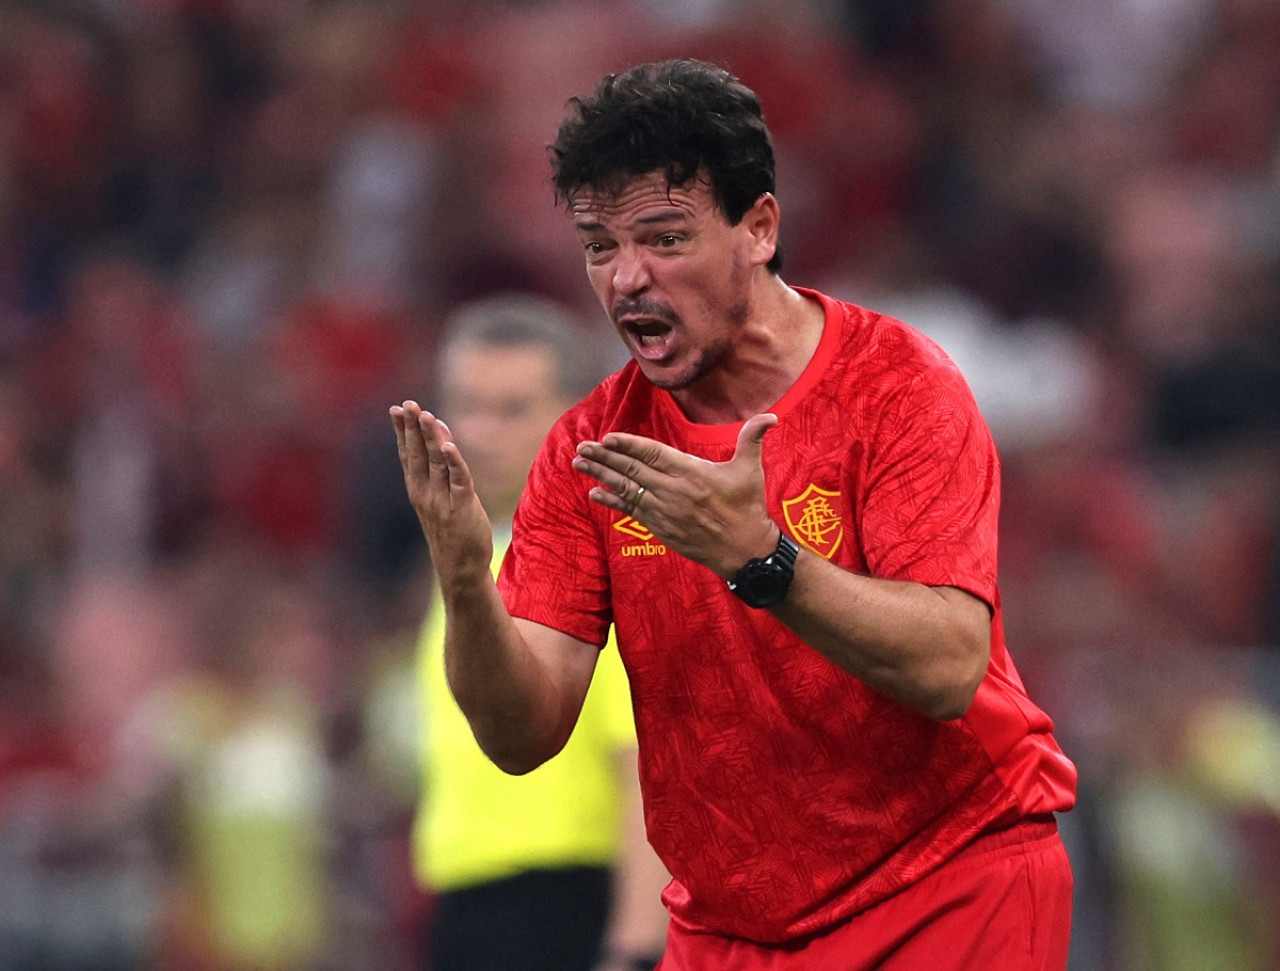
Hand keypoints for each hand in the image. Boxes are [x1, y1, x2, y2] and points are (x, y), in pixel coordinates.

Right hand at [390, 400, 492, 589]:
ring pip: (437, 462)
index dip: (402, 432)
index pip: (408, 455)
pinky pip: (458, 479)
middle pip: (418, 454)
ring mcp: (442, 500)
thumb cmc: (451, 531)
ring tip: (427, 416)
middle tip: (408, 404)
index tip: (396, 409)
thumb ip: (440, 471)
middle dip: (412, 428)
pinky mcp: (462, 507)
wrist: (460, 568)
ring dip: (432, 438)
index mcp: (417, 490)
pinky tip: (449, 445)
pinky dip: (454, 461)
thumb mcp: (440, 499)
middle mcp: (425, 493)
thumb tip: (442, 439)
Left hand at [572, 413, 778, 578]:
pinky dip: (611, 501)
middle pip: (632, 470)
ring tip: (580, 463)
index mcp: (691, 473)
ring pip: (626, 489)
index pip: (652, 454)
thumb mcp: (751, 470)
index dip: (628, 445)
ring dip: (601, 475)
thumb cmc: (748, 507)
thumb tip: (770, 417)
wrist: (745, 551)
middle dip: (604, 457)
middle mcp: (673, 491)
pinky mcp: (661, 528)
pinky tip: (594, 492)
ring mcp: (664, 511)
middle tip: (582, 447)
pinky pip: (631, 511)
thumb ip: (752, 438)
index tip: (607, 437)